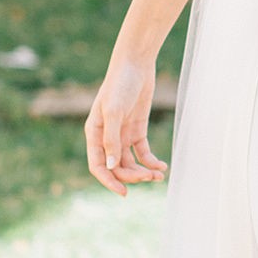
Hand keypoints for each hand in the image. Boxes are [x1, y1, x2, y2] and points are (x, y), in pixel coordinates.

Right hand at [85, 53, 168, 196]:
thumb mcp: (114, 111)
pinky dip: (151, 162)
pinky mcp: (137, 130)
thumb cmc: (120, 84)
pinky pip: (142, 153)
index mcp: (94, 134)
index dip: (109, 181)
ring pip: (130, 163)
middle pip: (116, 167)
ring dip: (143, 172)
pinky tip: (162, 167)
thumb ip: (111, 139)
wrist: (136, 64)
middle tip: (150, 178)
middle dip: (132, 176)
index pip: (98, 166)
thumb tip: (110, 166)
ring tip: (159, 175)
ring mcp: (122, 134)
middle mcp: (107, 137)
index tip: (124, 193)